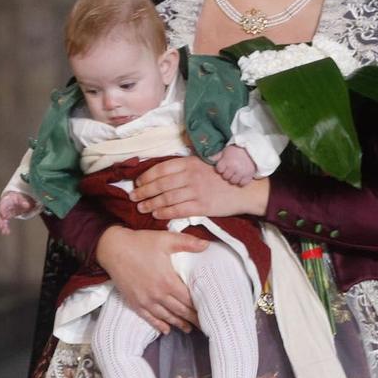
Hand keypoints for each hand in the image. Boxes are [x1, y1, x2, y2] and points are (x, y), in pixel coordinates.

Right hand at [0, 189, 35, 233]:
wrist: (13, 199)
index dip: (2, 211)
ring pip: (1, 220)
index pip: (2, 206)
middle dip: (0, 220)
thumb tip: (27, 206)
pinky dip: (5, 227)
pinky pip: (4, 223)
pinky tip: (6, 233)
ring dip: (2, 226)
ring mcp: (4, 213)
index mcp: (5, 201)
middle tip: (1, 226)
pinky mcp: (6, 218)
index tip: (3, 216)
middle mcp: (3, 208)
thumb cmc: (16, 198)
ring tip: (4, 232)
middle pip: (0, 214)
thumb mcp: (20, 199)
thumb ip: (23, 202)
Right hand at [96, 225, 206, 333]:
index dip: (199, 307)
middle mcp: (158, 294)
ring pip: (166, 317)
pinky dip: (159, 325)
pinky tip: (166, 330)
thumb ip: (187, 243)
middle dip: (192, 318)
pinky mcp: (134, 302)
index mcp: (168, 281)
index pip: (188, 299)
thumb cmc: (140, 243)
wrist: (112, 249)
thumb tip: (206, 245)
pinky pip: (149, 318)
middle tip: (203, 325)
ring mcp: (145, 300)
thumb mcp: (165, 239)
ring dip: (178, 324)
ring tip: (188, 329)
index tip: (208, 312)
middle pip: (179, 311)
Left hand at [131, 156, 266, 221]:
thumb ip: (186, 165)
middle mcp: (191, 176)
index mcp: (190, 163)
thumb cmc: (223, 176)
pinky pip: (178, 210)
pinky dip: (165, 212)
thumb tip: (164, 170)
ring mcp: (196, 191)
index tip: (137, 182)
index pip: (162, 168)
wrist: (244, 190)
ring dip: (151, 203)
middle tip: (132, 197)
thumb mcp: (204, 163)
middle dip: (143, 191)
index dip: (146, 176)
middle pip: (160, 184)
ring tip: (141, 207)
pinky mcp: (202, 206)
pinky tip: (157, 214)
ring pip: (167, 197)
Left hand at [215, 146, 255, 186]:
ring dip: (234, 178)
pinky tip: (241, 177)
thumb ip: (217, 156)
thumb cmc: (237, 150)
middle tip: (230, 170)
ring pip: (233, 181)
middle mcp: (233, 168)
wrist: (252, 149)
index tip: (224, 166)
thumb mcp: (226, 151)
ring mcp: (241, 172)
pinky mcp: (248, 175)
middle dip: (227, 174)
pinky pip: (242, 183)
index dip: (221, 169)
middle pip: (226, 177)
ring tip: (235, 174)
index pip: (219, 170)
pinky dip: (241, 181)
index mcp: (226, 161)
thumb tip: (207, 158)